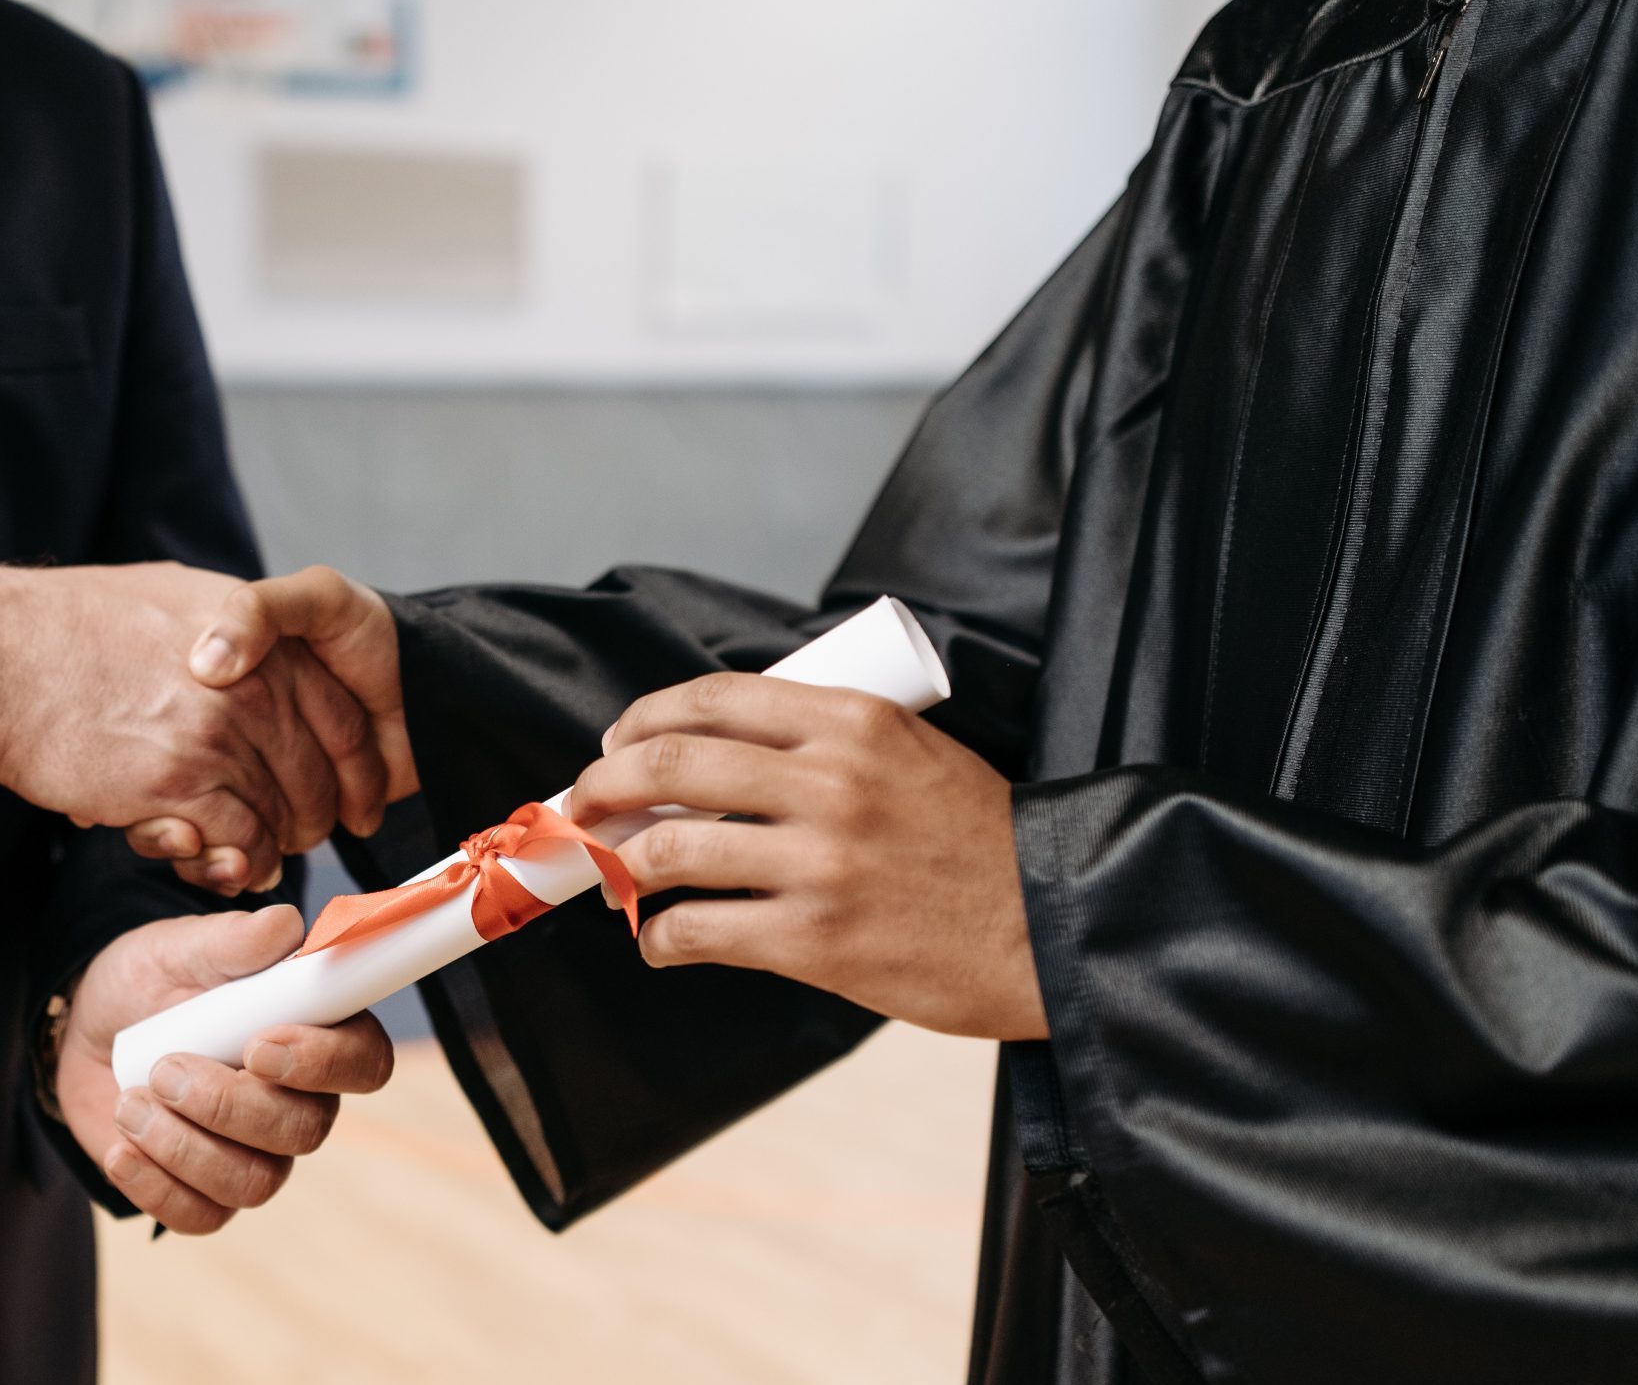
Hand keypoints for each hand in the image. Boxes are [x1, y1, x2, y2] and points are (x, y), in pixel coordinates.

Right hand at [0, 562, 386, 891]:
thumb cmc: (74, 626)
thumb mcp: (178, 597)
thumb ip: (234, 628)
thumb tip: (256, 653)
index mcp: (262, 637)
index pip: (343, 715)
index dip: (356, 768)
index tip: (355, 798)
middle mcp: (253, 685)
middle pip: (319, 773)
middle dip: (314, 816)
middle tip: (296, 837)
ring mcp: (217, 735)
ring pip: (282, 814)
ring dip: (272, 846)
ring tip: (252, 857)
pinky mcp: (176, 784)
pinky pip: (240, 842)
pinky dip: (237, 863)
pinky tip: (222, 862)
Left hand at [58, 906, 395, 1232]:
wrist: (88, 1030)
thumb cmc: (150, 981)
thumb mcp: (180, 947)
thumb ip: (234, 940)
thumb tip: (285, 929)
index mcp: (314, 1032)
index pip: (364, 1061)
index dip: (323, 1063)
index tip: (257, 1045)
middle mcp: (299, 1100)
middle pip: (304, 1131)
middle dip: (227, 1104)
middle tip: (164, 1069)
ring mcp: (255, 1154)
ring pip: (253, 1183)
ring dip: (182, 1146)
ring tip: (132, 1102)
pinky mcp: (206, 1193)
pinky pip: (202, 1217)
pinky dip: (154, 1185)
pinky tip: (121, 1148)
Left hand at [566, 673, 1045, 1040]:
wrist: (1052, 927)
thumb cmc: (979, 844)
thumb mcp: (914, 753)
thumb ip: (827, 743)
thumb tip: (719, 752)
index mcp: (854, 722)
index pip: (712, 698)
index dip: (642, 719)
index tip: (616, 743)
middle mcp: (831, 783)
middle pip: (670, 763)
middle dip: (603, 785)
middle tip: (586, 806)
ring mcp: (820, 863)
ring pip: (670, 848)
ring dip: (621, 865)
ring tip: (616, 878)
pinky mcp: (815, 940)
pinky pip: (698, 931)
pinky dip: (659, 938)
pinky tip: (659, 941)